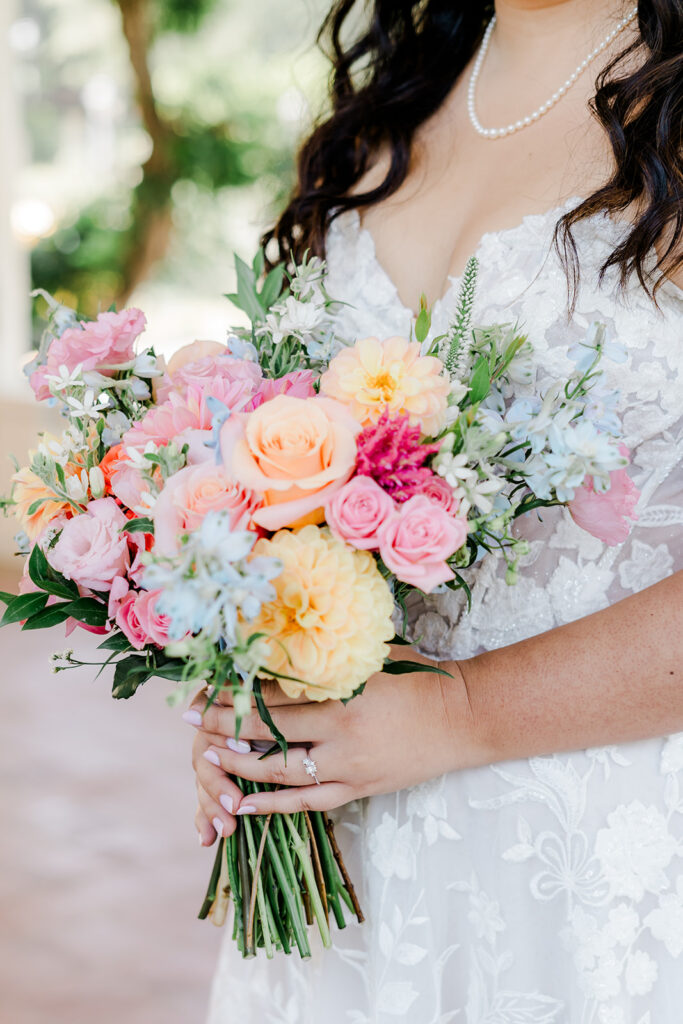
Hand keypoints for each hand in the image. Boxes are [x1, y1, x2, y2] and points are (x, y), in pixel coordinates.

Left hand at [186, 650, 487, 833]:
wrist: (463, 718)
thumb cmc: (419, 677)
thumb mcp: (371, 658)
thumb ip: (328, 660)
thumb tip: (278, 648)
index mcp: (343, 694)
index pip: (276, 694)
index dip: (237, 692)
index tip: (205, 686)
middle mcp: (341, 734)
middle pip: (269, 732)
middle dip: (224, 725)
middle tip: (189, 720)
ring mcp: (350, 768)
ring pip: (281, 772)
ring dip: (240, 766)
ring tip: (206, 758)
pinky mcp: (359, 790)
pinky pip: (308, 803)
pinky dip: (273, 806)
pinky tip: (244, 805)